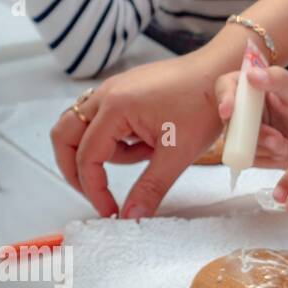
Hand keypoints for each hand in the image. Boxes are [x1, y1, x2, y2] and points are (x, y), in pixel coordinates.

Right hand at [50, 45, 232, 218]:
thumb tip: (130, 216)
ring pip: (84, 128)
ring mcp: (114, 89)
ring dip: (104, 151)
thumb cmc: (205, 103)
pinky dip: (117, 138)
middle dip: (76, 168)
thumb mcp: (178, 153)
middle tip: (97, 192)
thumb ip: (151, 187)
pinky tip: (151, 141)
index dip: (94, 189)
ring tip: (147, 154)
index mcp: (115, 107)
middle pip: (66, 136)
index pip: (87, 157)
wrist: (222, 72)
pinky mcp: (125, 91)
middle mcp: (106, 94)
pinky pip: (105, 120)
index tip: (110, 209)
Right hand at [215, 62, 287, 166]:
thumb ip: (279, 79)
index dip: (224, 97)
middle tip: (276, 138)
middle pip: (228, 119)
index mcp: (252, 87)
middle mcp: (243, 109)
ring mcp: (243, 132)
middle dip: (252, 132)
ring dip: (263, 146)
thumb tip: (251, 74)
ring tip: (285, 142)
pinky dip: (265, 157)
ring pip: (236, 142)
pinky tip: (281, 151)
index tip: (229, 111)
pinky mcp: (248, 152)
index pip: (226, 86)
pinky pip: (246, 158)